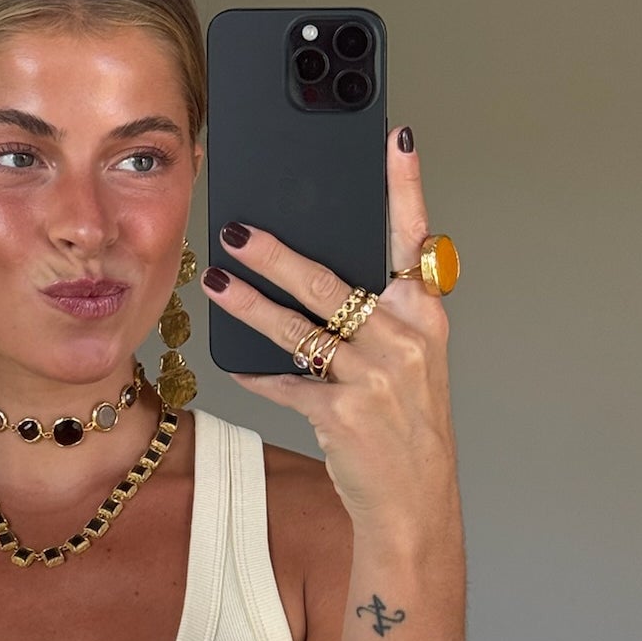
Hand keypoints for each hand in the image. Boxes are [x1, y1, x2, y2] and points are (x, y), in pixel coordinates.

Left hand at [201, 127, 456, 529]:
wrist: (414, 499)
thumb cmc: (405, 421)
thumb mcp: (409, 358)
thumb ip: (378, 311)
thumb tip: (313, 267)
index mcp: (425, 315)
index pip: (415, 238)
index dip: (405, 188)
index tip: (393, 140)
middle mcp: (405, 339)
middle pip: (331, 281)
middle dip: (277, 254)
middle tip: (237, 229)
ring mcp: (375, 377)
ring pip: (299, 327)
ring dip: (250, 304)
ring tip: (216, 282)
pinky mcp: (343, 412)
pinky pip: (287, 380)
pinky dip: (258, 372)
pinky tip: (234, 361)